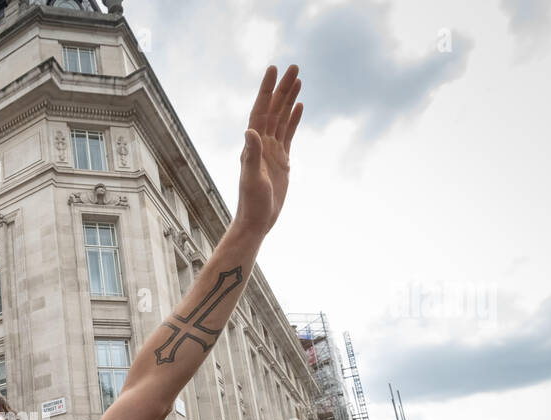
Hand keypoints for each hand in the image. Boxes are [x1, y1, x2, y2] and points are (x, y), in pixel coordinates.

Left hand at [235, 64, 302, 235]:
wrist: (257, 221)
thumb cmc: (252, 203)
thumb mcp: (252, 179)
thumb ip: (252, 155)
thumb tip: (250, 130)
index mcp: (253, 144)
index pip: (260, 110)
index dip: (266, 90)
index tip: (274, 69)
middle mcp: (261, 144)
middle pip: (273, 109)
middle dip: (283, 88)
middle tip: (294, 66)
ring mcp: (272, 151)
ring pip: (282, 119)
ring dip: (289, 99)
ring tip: (299, 79)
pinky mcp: (282, 160)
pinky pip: (288, 134)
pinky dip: (293, 119)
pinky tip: (299, 106)